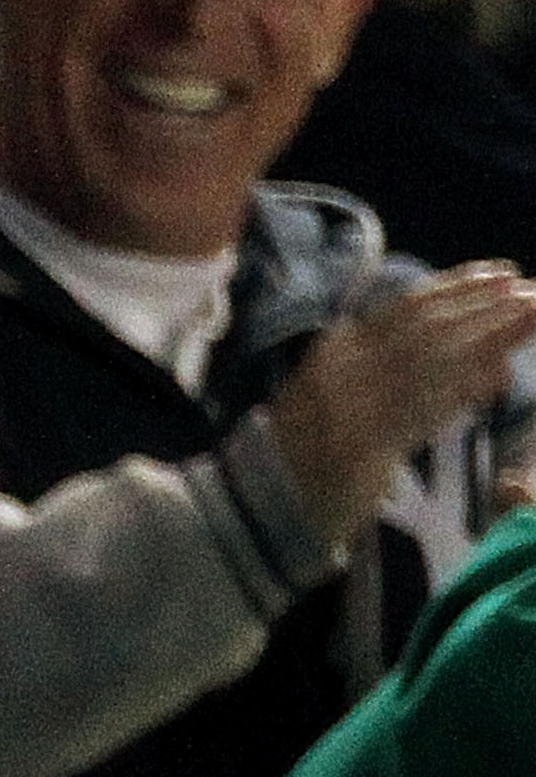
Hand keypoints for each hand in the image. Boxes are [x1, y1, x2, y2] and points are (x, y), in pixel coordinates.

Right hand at [269, 264, 535, 550]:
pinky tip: (499, 376)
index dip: (457, 286)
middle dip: (483, 302)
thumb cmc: (304, 450)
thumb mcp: (332, 393)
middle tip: (527, 288)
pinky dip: (466, 389)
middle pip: (425, 325)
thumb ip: (376, 365)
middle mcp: (342, 369)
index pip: (404, 308)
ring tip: (529, 313)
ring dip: (487, 334)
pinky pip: (428, 407)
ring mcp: (352, 404)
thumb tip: (456, 346)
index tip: (500, 273)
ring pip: (432, 357)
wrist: (267, 503)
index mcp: (334, 352)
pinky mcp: (367, 443)